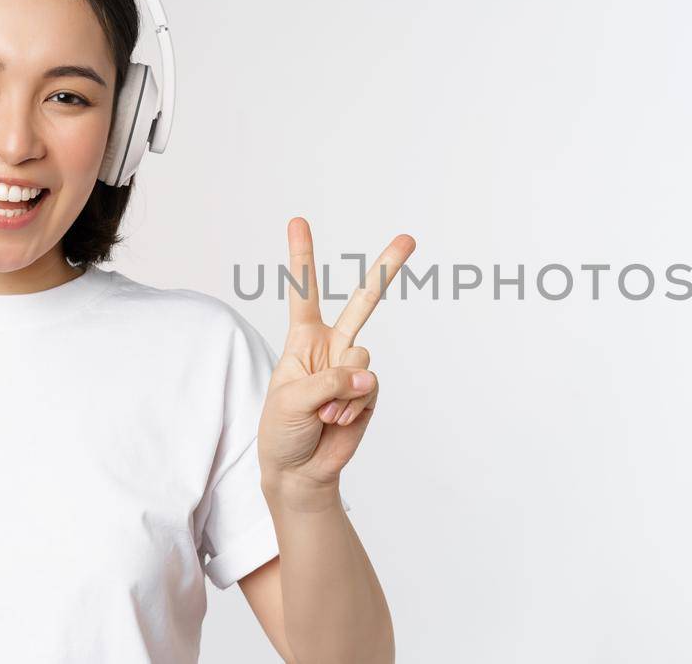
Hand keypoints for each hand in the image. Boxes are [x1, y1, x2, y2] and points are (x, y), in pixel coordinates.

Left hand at [257, 217, 414, 498]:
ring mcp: (354, 369)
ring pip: (363, 357)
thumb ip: (329, 381)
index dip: (302, 257)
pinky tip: (337, 421)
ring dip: (342, 389)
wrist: (299, 471)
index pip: (303, 293)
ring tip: (324, 413)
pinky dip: (352, 407)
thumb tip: (368, 375)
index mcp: (303, 340)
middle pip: (364, 302)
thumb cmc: (282, 431)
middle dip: (387, 269)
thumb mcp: (289, 400)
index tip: (297, 220)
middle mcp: (332, 348)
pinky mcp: (369, 393)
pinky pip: (370, 388)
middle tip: (409, 238)